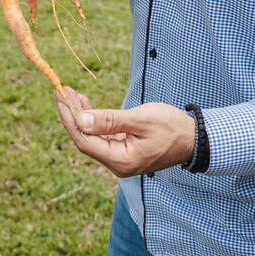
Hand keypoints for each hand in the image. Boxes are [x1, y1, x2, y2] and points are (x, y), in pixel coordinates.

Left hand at [54, 87, 195, 177]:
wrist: (195, 138)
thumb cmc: (171, 127)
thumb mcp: (141, 119)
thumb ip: (110, 120)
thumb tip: (81, 120)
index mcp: (120, 160)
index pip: (84, 140)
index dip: (69, 119)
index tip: (59, 97)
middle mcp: (117, 164)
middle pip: (85, 139)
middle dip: (72, 114)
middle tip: (61, 90)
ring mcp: (120, 159)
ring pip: (92, 137)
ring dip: (81, 115)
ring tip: (71, 94)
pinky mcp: (124, 151)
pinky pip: (102, 136)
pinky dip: (93, 120)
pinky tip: (86, 105)